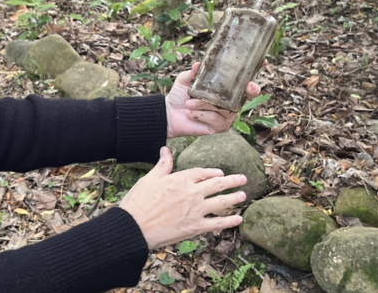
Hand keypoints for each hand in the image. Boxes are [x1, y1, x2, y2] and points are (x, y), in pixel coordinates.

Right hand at [120, 147, 246, 249]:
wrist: (135, 226)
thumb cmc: (138, 202)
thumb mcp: (149, 179)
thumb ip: (162, 165)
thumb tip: (166, 150)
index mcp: (180, 179)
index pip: (201, 173)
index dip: (212, 172)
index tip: (220, 173)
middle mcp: (192, 193)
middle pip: (216, 185)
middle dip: (231, 181)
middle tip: (243, 179)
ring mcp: (196, 210)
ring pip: (220, 202)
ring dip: (233, 198)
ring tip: (243, 195)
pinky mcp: (196, 227)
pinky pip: (217, 223)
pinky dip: (229, 221)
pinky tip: (238, 219)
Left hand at [165, 62, 260, 137]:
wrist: (170, 114)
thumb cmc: (180, 96)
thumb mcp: (185, 80)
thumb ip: (193, 73)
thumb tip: (199, 64)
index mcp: (225, 89)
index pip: (243, 80)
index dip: (256, 71)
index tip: (264, 62)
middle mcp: (230, 102)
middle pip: (247, 96)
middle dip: (251, 90)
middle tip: (249, 86)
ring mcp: (227, 115)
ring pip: (227, 108)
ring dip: (207, 105)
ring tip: (190, 103)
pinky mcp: (221, 127)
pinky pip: (217, 120)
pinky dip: (202, 115)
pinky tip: (191, 113)